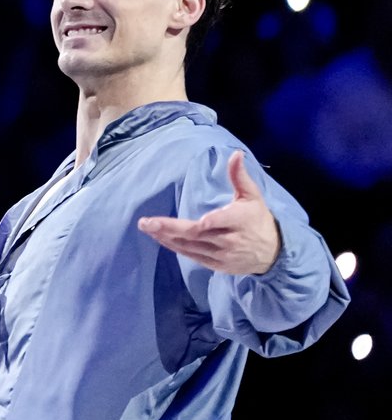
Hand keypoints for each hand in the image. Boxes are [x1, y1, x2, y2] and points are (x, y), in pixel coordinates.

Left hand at [138, 150, 280, 274]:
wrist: (273, 254)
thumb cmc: (258, 219)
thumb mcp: (252, 196)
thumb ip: (239, 176)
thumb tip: (235, 154)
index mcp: (241, 219)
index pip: (225, 220)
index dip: (212, 221)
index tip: (201, 221)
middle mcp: (230, 239)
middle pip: (197, 234)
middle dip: (170, 228)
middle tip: (146, 222)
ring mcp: (222, 254)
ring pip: (190, 246)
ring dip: (166, 237)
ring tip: (146, 227)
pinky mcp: (216, 265)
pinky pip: (191, 255)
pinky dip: (174, 247)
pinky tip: (159, 238)